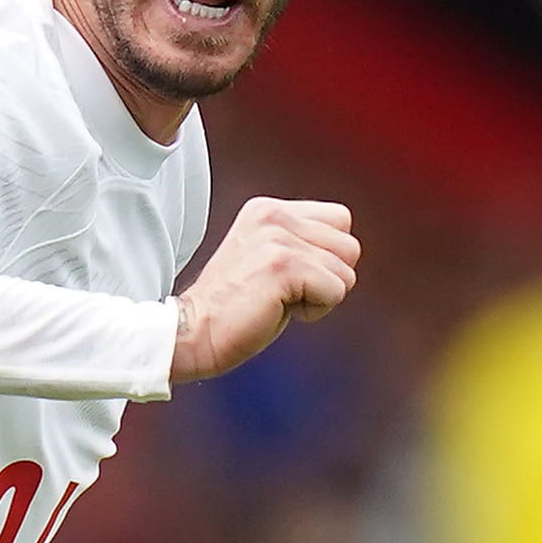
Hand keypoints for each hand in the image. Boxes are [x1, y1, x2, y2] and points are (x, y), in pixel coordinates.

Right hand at [170, 197, 358, 382]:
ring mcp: (277, 238)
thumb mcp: (269, 260)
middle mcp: (273, 215)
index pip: (341, 219)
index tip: (289, 278)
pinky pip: (336, 291)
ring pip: (345, 273)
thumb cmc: (235, 309)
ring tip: (278, 302)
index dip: (327, 258)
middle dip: (328, 279)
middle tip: (285, 293)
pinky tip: (278, 311)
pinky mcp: (282, 265)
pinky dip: (314, 311)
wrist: (192, 333)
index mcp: (268, 209)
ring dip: (320, 298)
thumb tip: (350, 251)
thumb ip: (302, 244)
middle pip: (350, 247)